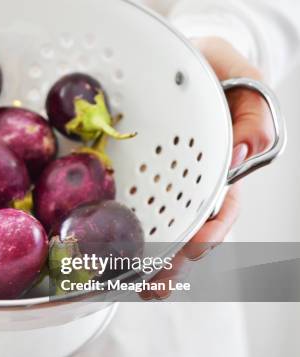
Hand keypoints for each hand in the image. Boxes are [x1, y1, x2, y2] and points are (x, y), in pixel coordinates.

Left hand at [142, 37, 274, 299]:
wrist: (168, 61)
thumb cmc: (206, 67)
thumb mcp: (237, 74)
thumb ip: (252, 108)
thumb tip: (243, 152)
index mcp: (217, 162)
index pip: (220, 204)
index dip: (210, 229)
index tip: (194, 248)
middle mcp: (188, 180)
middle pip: (186, 229)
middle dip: (173, 260)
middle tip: (157, 283)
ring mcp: (157, 182)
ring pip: (156, 228)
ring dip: (148, 260)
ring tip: (136, 286)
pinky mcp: (128, 178)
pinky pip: (124, 209)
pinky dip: (120, 235)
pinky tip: (112, 260)